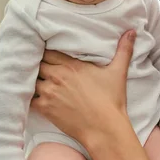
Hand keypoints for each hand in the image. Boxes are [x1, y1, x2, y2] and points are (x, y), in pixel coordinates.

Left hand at [30, 30, 135, 146]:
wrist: (104, 128)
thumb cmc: (111, 100)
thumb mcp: (118, 72)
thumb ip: (124, 50)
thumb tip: (132, 31)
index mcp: (72, 65)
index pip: (48, 52)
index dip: (46, 52)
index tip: (46, 53)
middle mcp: (57, 76)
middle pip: (37, 64)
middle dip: (38, 65)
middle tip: (39, 66)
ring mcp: (49, 92)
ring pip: (31, 79)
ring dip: (33, 80)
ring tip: (34, 81)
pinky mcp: (45, 108)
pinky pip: (28, 98)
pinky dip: (28, 96)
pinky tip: (32, 96)